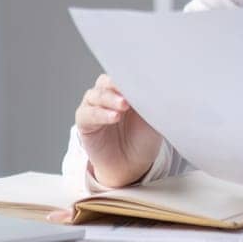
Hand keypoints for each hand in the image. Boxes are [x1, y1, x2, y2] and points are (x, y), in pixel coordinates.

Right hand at [69, 73, 161, 192]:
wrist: (132, 166)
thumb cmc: (143, 140)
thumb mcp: (153, 118)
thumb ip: (152, 102)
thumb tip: (158, 86)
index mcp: (124, 90)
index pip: (122, 75)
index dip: (129, 76)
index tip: (140, 78)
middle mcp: (107, 95)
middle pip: (106, 81)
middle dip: (117, 85)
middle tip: (129, 92)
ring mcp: (94, 107)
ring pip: (96, 95)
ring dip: (109, 99)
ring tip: (123, 106)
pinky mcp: (84, 122)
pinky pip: (88, 113)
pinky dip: (100, 114)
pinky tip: (113, 117)